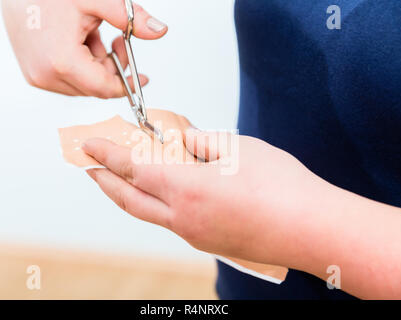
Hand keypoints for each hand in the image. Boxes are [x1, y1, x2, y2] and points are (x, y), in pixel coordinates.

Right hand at [1, 0, 166, 97]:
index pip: (105, 89)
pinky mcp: (33, 72)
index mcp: (61, 62)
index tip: (141, 77)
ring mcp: (37, 76)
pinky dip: (81, 63)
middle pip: (95, 87)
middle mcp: (46, 75)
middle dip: (113, 67)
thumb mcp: (95, 0)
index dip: (127, 84)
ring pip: (83, 84)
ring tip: (92, 33)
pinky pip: (67, 78)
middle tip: (119, 40)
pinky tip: (80, 38)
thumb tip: (159, 30)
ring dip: (97, 63)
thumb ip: (130, 18)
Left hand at [81, 129, 322, 265]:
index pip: (133, 169)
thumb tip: (185, 141)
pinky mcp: (209, 243)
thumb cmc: (281, 187)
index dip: (107, 155)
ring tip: (122, 179)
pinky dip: (158, 204)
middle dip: (105, 181)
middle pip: (130, 199)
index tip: (90, 145)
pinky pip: (172, 221)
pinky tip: (166, 193)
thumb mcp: (238, 149)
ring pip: (149, 213)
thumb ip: (202, 142)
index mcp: (186, 188)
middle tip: (90, 167)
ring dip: (130, 194)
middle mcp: (183, 217)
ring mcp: (194, 234)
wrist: (311, 229)